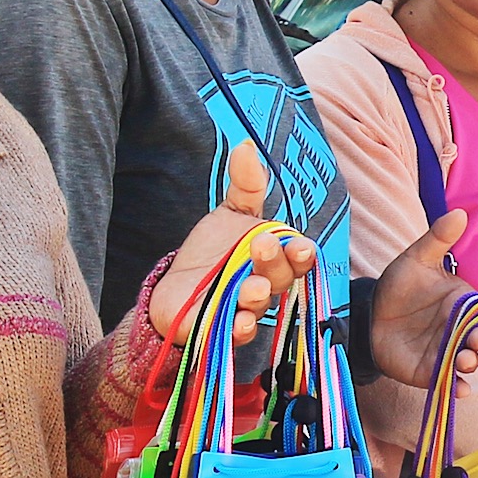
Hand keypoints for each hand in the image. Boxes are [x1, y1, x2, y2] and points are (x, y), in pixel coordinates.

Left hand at [148, 142, 315, 346]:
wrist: (176, 285)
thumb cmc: (213, 251)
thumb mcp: (230, 214)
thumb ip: (245, 185)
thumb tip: (245, 144)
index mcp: (276, 257)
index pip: (298, 257)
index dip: (301, 253)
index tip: (299, 244)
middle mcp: (267, 284)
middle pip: (282, 279)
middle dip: (276, 264)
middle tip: (262, 245)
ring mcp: (247, 308)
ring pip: (262, 305)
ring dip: (260, 296)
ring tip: (252, 286)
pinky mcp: (223, 328)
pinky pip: (239, 333)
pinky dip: (241, 328)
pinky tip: (239, 319)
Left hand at [369, 207, 477, 389]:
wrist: (369, 314)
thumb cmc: (399, 286)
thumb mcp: (416, 260)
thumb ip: (437, 240)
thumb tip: (459, 212)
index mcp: (464, 305)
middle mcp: (460, 330)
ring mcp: (446, 352)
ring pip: (467, 361)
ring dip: (471, 364)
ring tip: (465, 361)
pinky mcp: (430, 371)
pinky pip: (448, 381)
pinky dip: (457, 388)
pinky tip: (459, 390)